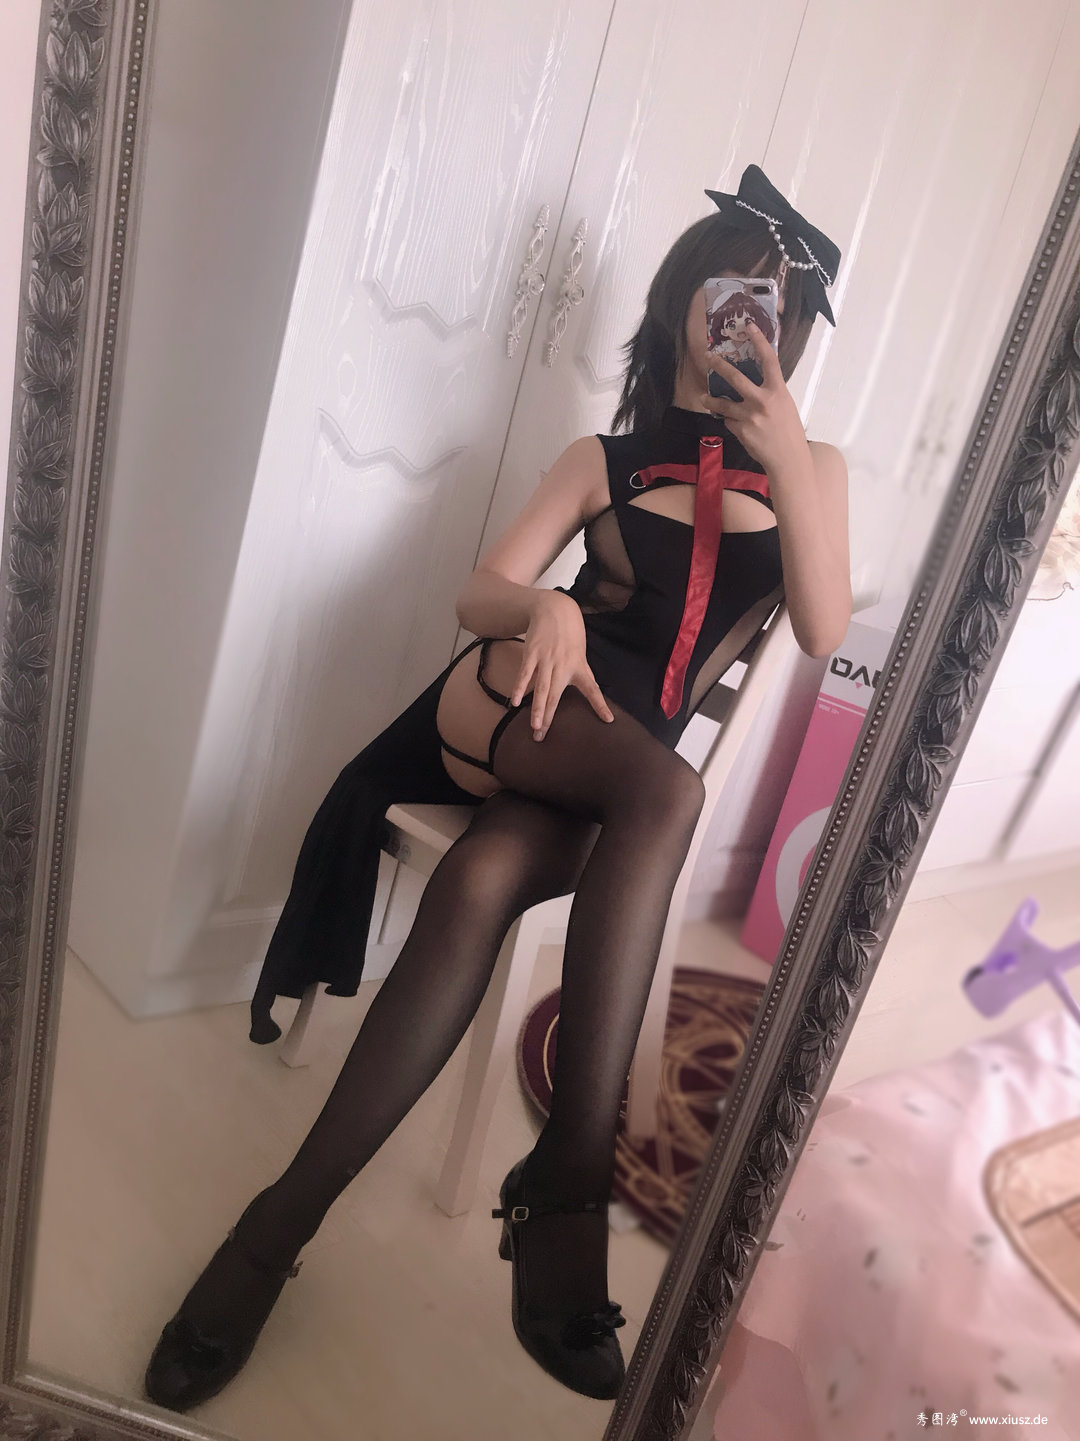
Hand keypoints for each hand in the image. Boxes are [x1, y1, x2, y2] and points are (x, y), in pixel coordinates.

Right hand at [510, 590, 613, 739]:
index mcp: (579, 667)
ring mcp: (547, 660)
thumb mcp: (580, 653)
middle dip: (550, 717)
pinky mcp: (532, 654)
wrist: (554, 609)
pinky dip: (520, 687)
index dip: (601, 705)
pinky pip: (525, 674)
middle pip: (556, 695)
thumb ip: (582, 674)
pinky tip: (516, 701)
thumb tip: (589, 692)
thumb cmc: (569, 634)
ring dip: (538, 708)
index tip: (608, 720)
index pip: (593, 689)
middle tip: (543, 736)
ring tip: (535, 726)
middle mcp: (563, 666)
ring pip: (542, 688)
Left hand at [705, 322, 808, 473]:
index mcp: (778, 391)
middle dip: (719, 366)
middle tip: (707, 357)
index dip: (760, 341)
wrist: (788, 458)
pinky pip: (730, 421)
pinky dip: (731, 422)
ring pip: (723, 404)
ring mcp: (750, 416)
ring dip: (712, 401)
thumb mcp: (785, 406)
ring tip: (705, 398)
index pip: (769, 360)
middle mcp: (763, 401)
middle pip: (736, 378)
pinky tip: (740, 427)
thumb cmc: (789, 431)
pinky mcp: (741, 430)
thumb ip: (770, 393)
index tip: (750, 327)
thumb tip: (756, 383)